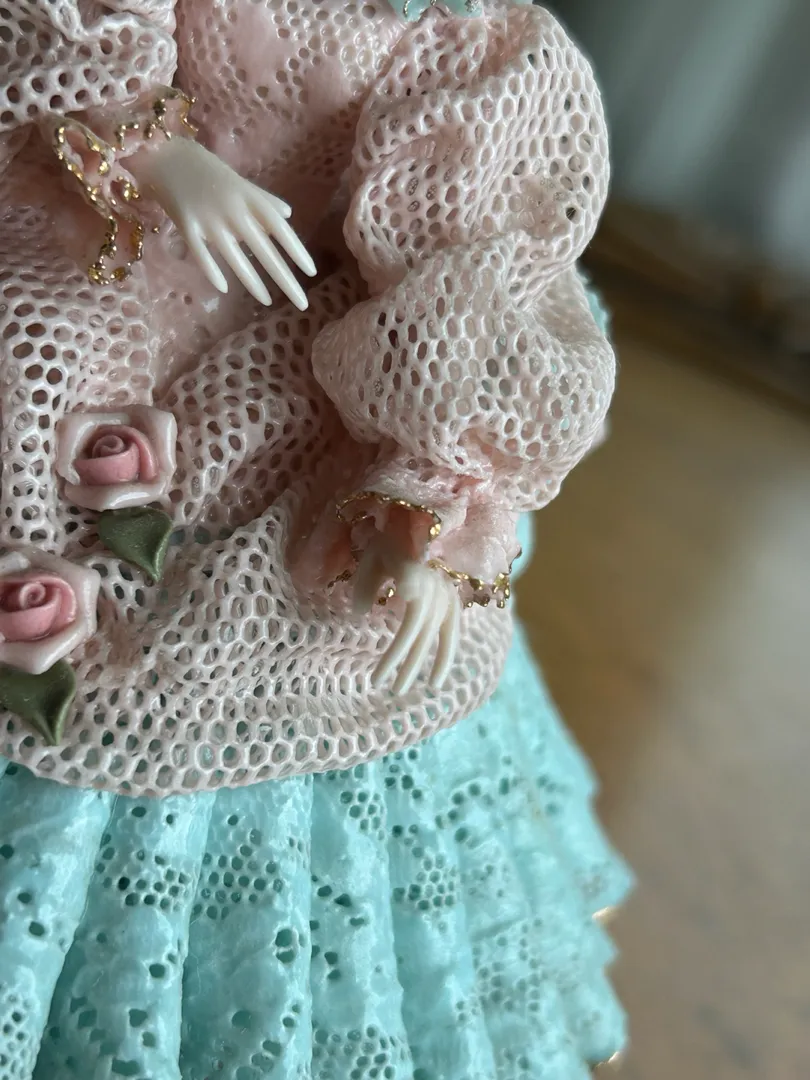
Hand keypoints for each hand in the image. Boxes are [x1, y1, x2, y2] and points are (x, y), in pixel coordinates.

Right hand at [130, 137, 315, 308]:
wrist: (167, 155)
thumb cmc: (209, 173)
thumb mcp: (241, 184)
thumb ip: (265, 201)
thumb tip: (288, 216)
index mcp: (250, 199)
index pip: (280, 228)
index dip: (296, 250)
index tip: (312, 271)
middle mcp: (234, 210)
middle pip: (264, 249)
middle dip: (284, 278)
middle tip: (302, 303)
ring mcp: (209, 218)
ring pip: (235, 256)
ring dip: (253, 281)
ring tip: (268, 302)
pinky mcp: (186, 225)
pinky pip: (201, 252)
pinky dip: (212, 270)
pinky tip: (224, 289)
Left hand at [353, 538, 460, 694]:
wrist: (417, 530)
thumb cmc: (388, 543)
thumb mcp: (371, 556)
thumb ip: (366, 582)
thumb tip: (359, 614)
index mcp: (414, 565)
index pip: (411, 577)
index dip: (412, 582)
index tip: (407, 589)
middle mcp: (433, 584)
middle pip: (416, 626)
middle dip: (399, 657)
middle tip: (379, 683)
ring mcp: (446, 595)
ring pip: (432, 635)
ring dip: (418, 663)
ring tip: (403, 688)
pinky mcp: (453, 603)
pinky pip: (450, 634)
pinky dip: (445, 656)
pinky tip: (436, 680)